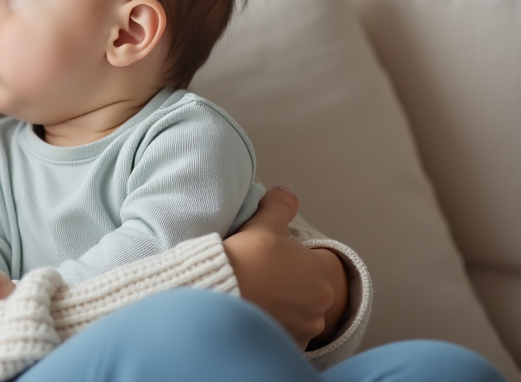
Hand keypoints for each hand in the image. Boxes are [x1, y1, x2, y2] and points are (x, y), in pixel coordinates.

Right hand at [222, 186, 348, 349]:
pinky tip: (255, 312)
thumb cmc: (243, 260)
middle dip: (292, 282)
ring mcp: (306, 329)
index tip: (277, 257)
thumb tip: (288, 192)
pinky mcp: (288, 346)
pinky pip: (287, 332)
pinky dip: (276, 324)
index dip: (297, 257)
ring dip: (285, 306)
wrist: (217, 296)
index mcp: (321, 272)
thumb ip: (280, 207)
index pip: (319, 261)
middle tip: (264, 275)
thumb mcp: (262, 225)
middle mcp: (321, 304)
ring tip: (257, 295)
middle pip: (310, 288)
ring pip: (300, 313)